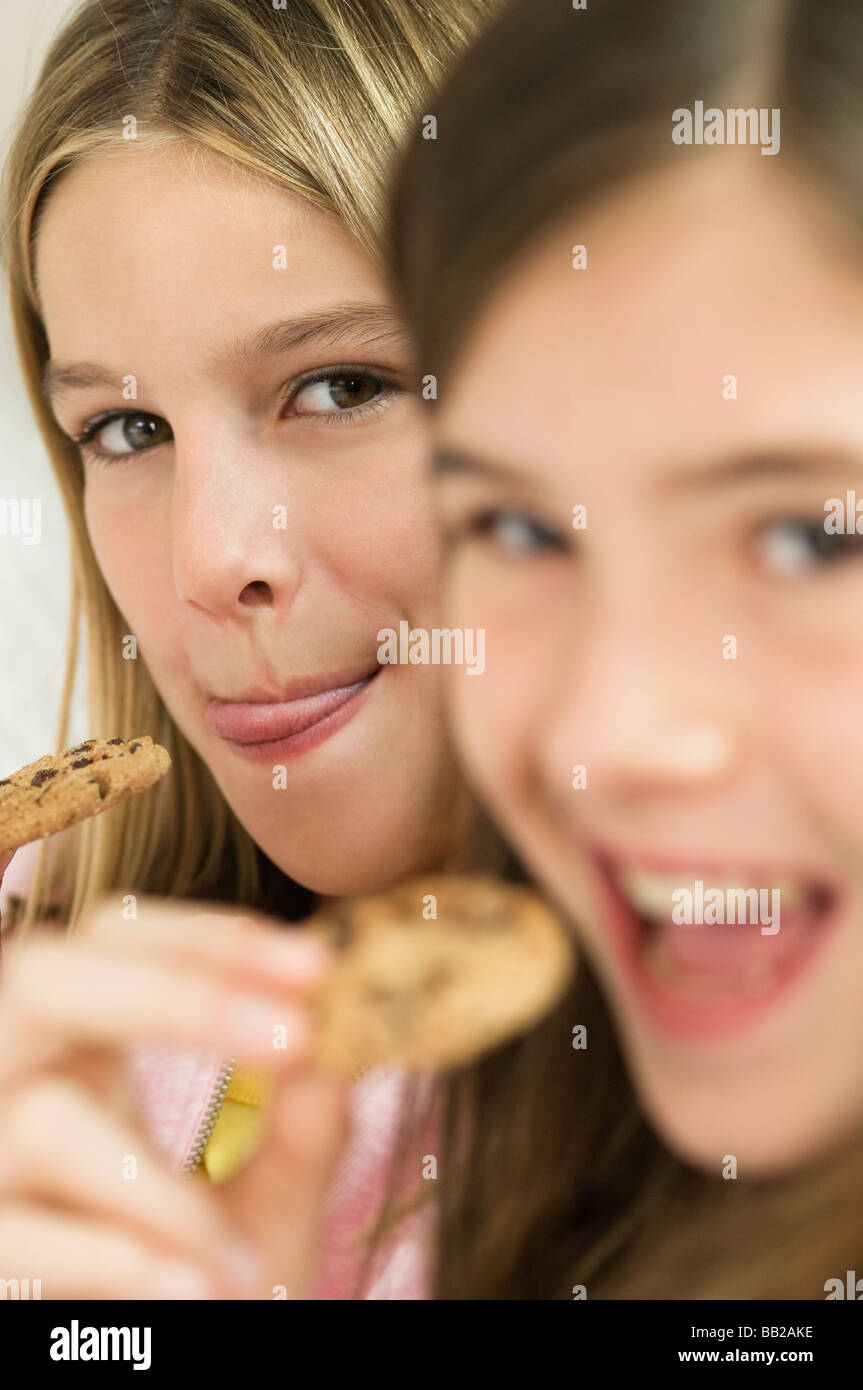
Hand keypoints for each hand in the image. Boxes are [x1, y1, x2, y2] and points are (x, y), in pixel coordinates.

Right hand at [0, 893, 350, 1298]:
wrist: (152, 1360)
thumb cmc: (199, 1286)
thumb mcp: (265, 1208)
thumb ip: (303, 1135)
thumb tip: (342, 1050)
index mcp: (74, 1048)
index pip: (118, 939)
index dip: (212, 938)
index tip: (318, 967)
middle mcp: (10, 1083)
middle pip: (46, 976)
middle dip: (180, 994)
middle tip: (299, 1035)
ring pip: (45, 1122)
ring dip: (167, 1194)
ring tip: (249, 1265)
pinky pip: (27, 1238)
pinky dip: (128, 1264)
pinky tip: (201, 1290)